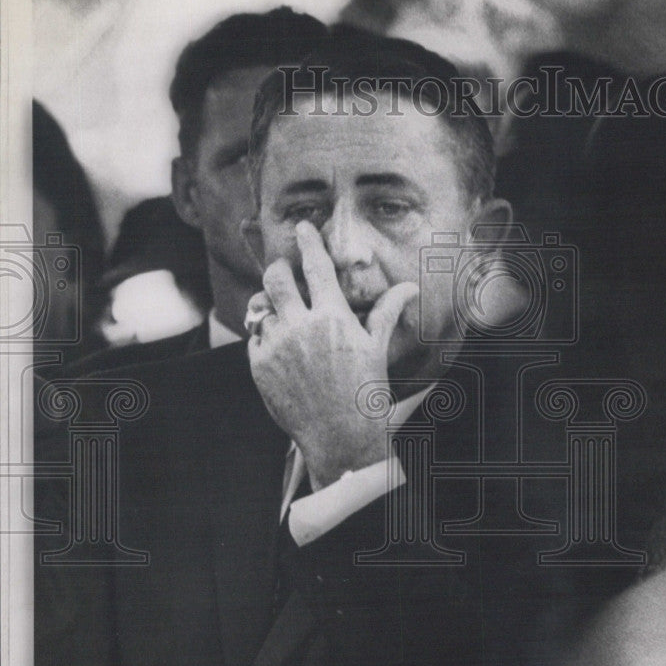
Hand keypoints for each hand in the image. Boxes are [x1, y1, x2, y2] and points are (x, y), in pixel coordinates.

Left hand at [247, 221, 417, 488]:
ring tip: (285, 316)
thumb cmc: (364, 394)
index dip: (309, 242)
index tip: (304, 228)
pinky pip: (255, 338)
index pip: (316, 266)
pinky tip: (281, 348)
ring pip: (261, 308)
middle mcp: (300, 327)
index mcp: (332, 317)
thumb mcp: (376, 349)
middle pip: (276, 278)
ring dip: (271, 306)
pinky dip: (265, 336)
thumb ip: (385, 312)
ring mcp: (276, 346)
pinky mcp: (259, 366)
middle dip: (279, 269)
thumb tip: (410, 287)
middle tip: (286, 271)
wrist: (340, 438)